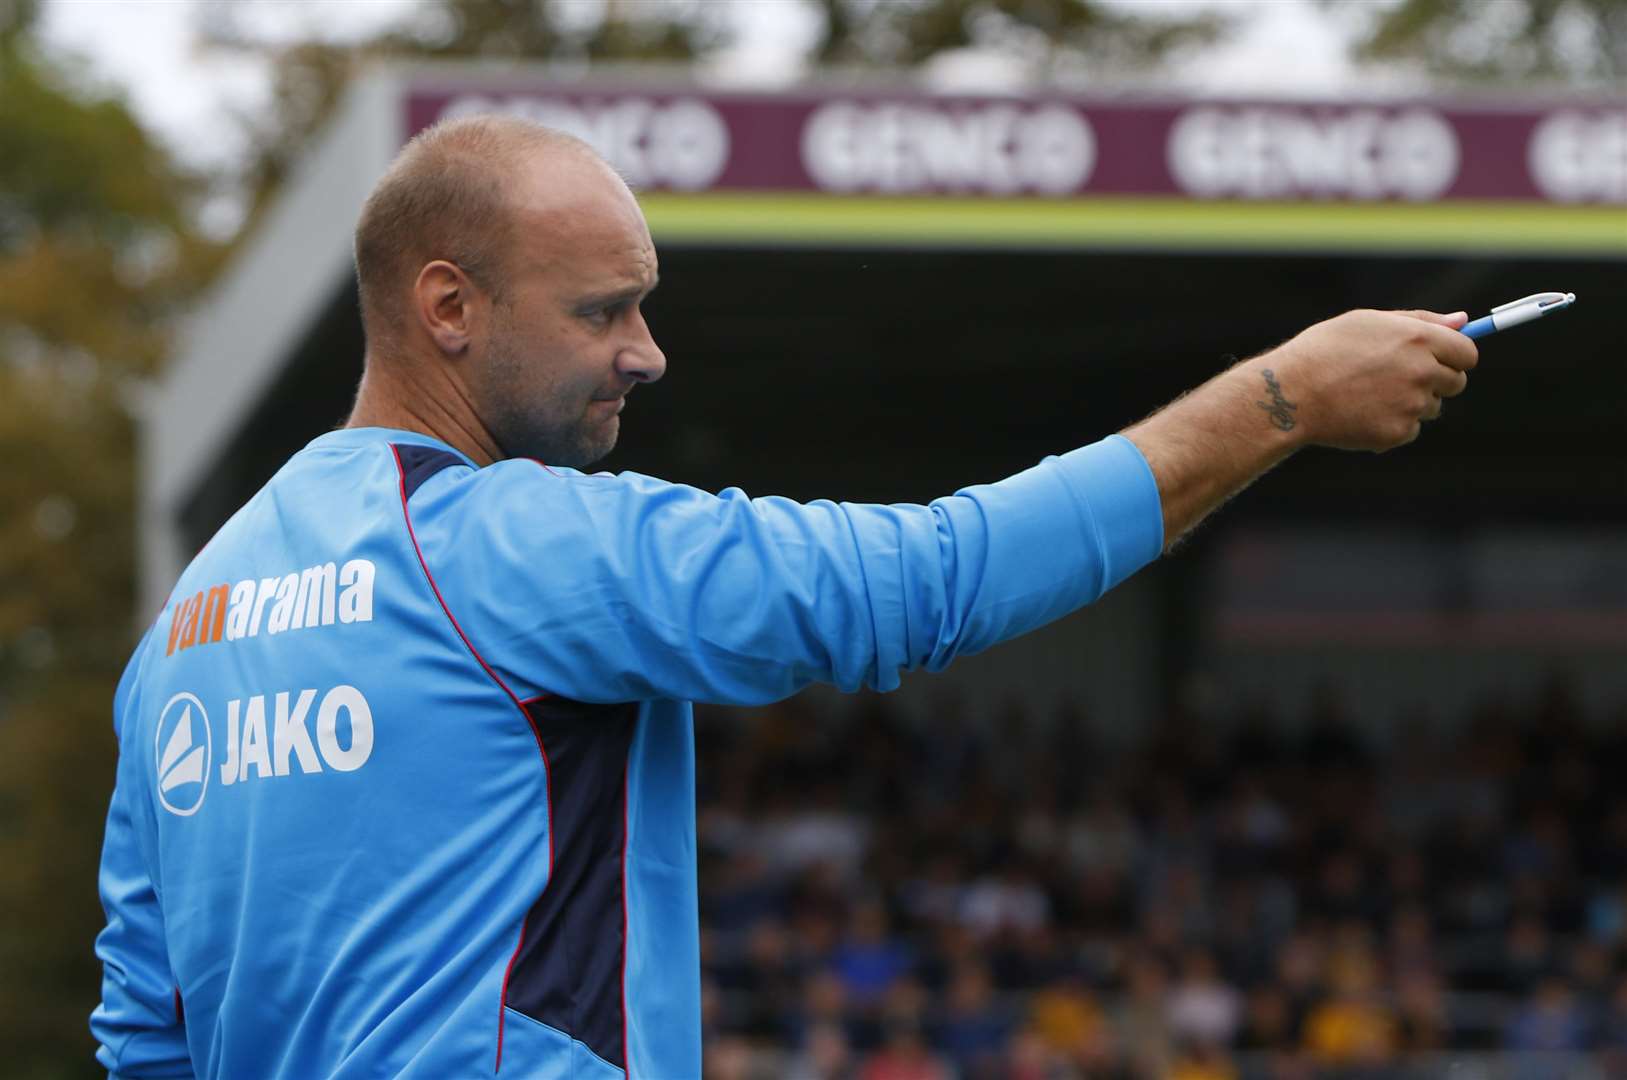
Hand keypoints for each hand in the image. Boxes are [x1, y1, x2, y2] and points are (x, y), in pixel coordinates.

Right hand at [1249, 309, 1478, 451]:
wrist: (1290, 393)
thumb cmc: (1324, 350)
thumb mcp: (1369, 322)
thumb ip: (1420, 320)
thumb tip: (1464, 321)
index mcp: (1418, 338)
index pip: (1467, 353)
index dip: (1455, 357)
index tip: (1440, 361)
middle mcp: (1422, 371)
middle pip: (1456, 383)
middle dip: (1435, 381)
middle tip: (1397, 380)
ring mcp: (1412, 404)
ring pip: (1431, 407)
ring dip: (1411, 403)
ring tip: (1369, 396)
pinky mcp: (1398, 432)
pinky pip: (1410, 429)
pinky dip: (1392, 424)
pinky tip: (1362, 414)